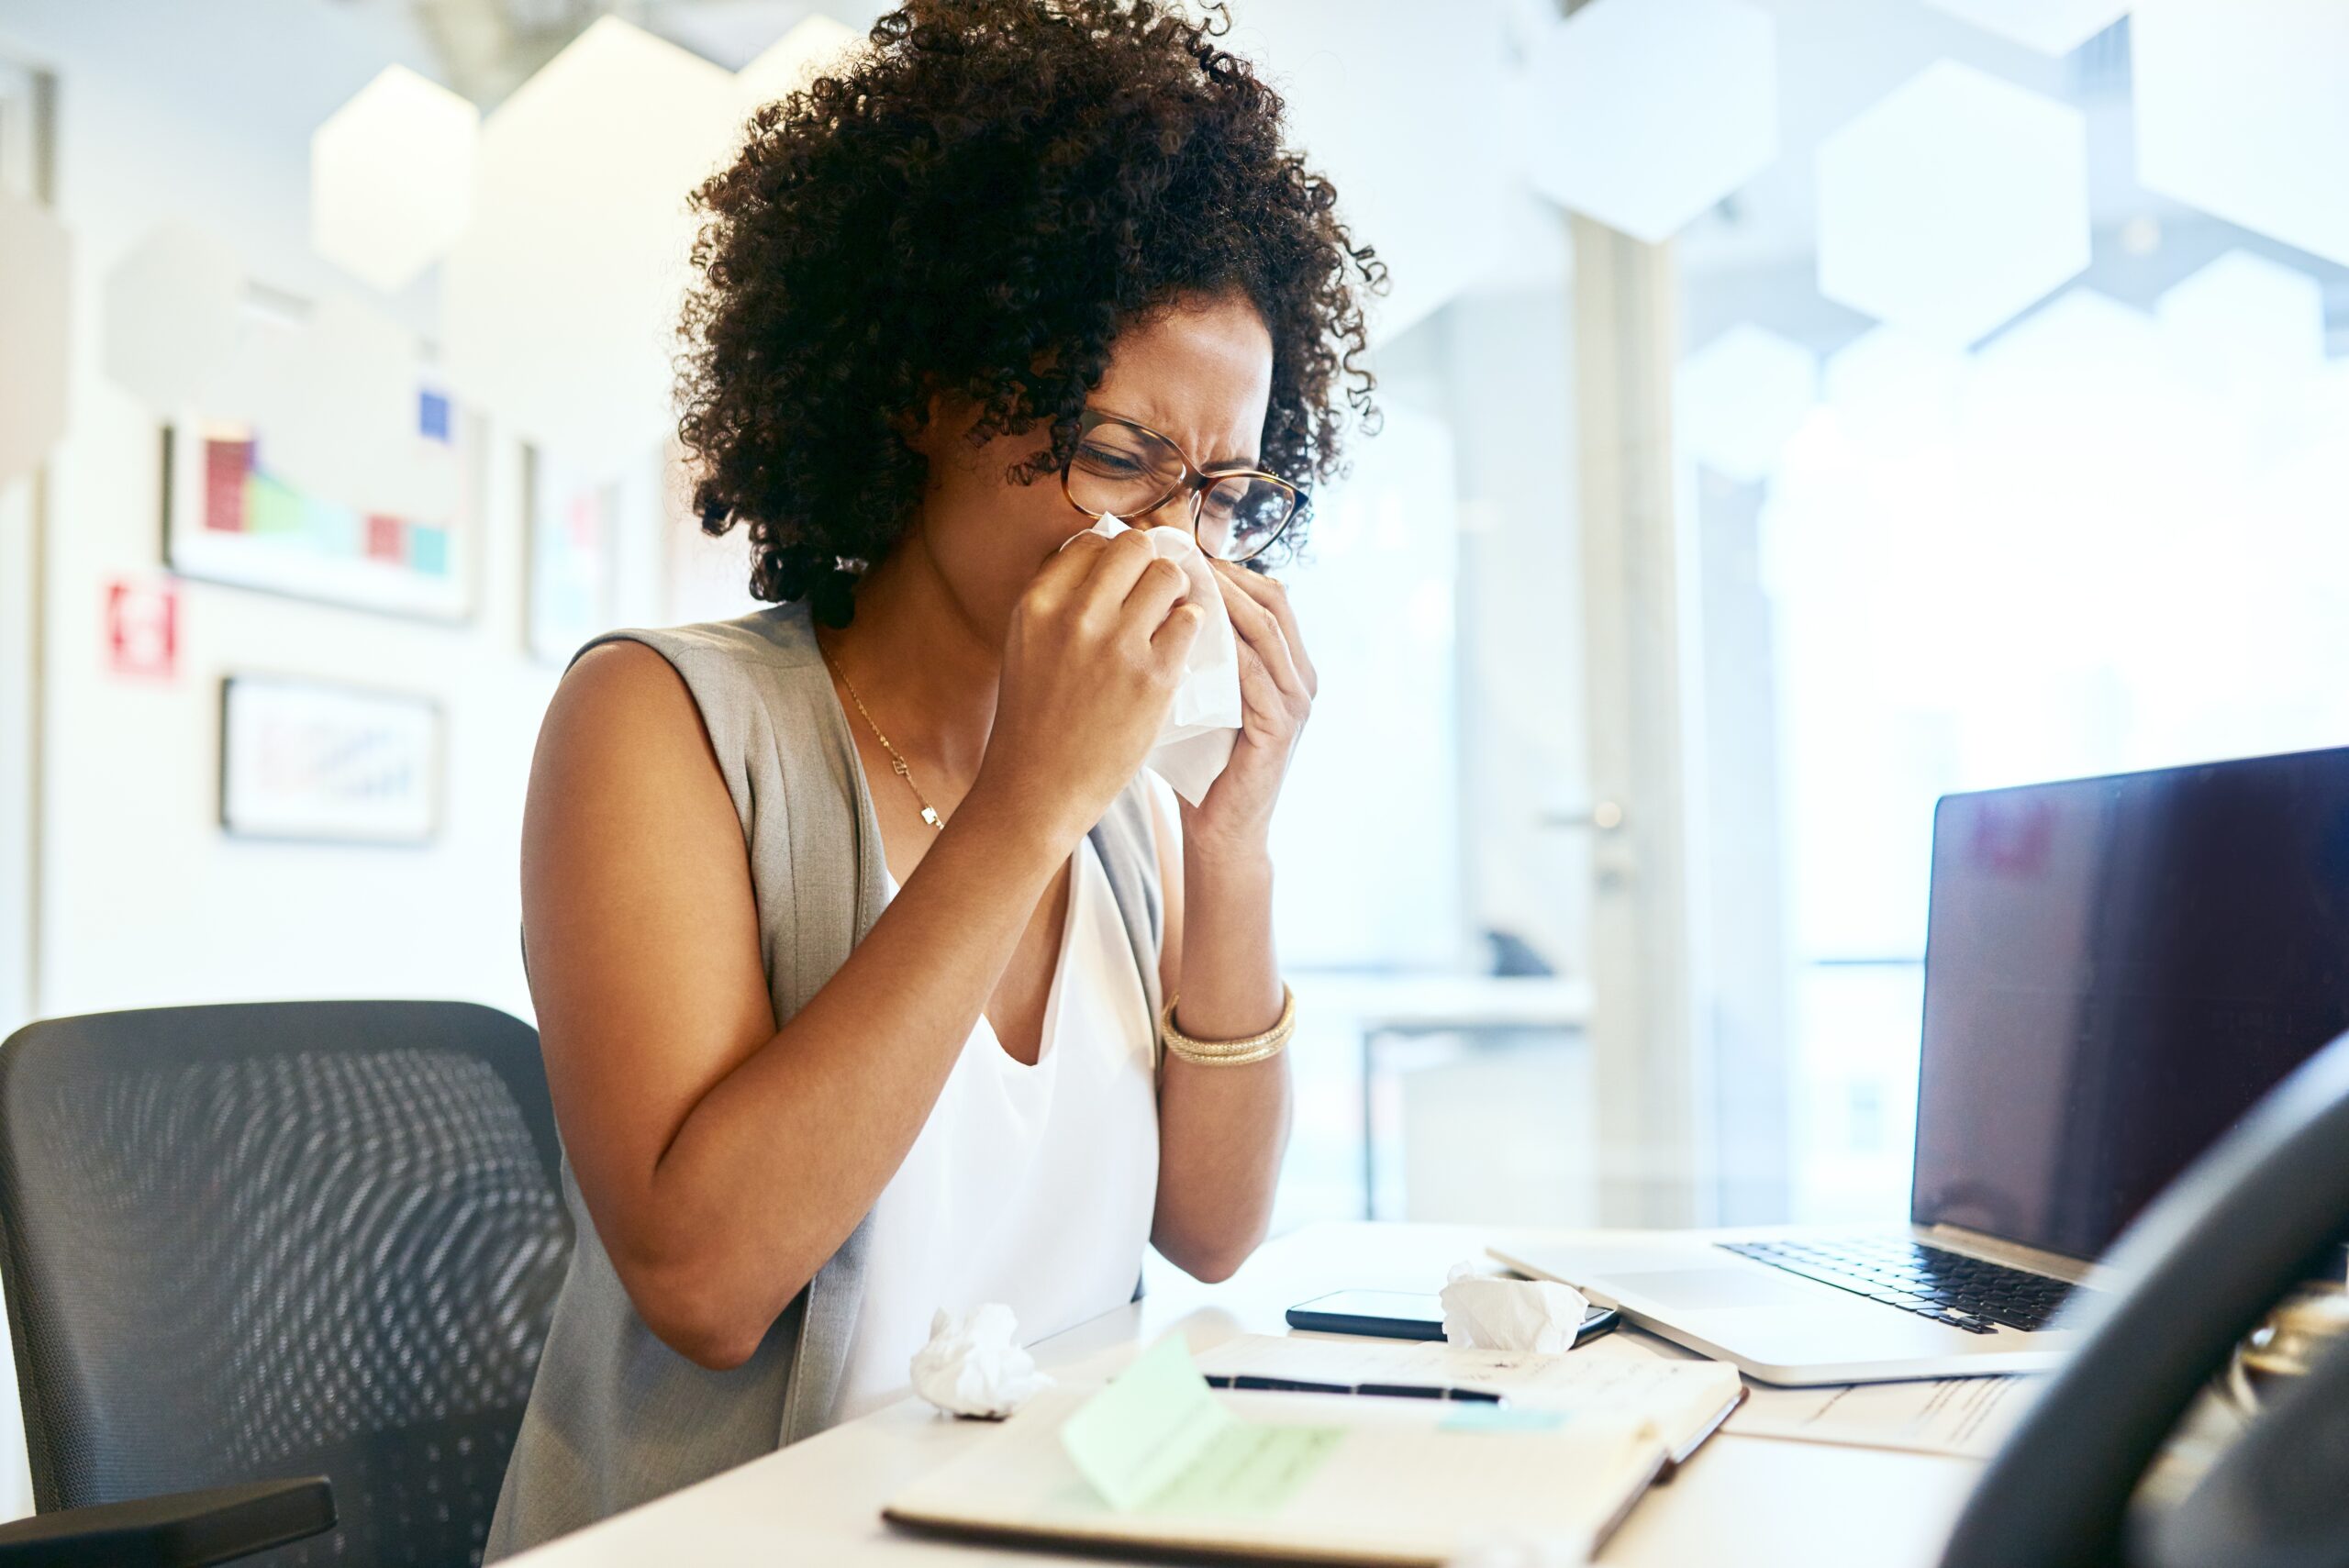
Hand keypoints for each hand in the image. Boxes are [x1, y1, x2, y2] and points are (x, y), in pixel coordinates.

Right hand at [973, 528, 1205, 845]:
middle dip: (1150, 563)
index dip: (1113, 556)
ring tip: (1170, 616)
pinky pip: (1190, 622)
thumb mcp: (1026, 645)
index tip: (1122, 579)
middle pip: (1135, 547)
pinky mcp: (1154, 677)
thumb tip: (1106, 555)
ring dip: (1176, 592)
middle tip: (1155, 590)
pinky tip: (1177, 647)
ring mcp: (1118, 645)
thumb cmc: (1035, 720)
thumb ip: (1061, 602)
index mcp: (1038, 604)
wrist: (1038, 788)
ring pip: (1169, 576)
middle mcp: (1076, 616)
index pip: (1091, 542)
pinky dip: (1190, 628)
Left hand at [1185, 558, 1315, 855]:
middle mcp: (1302, 678)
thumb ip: (1195, 654)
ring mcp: (1296, 704)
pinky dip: (1226, 648)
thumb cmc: (1202, 763)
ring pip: (1266, 631)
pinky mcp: (1280, 730)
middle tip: (1181, 556)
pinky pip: (1256, 675)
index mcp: (1288, 665)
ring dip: (1224, 601)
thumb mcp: (1201, 695)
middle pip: (1274, 601)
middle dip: (1227, 574)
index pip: (1268, 594)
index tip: (1183, 550)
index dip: (1229, 567)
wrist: (1221, 831)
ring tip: (1182, 582)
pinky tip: (1191, 632)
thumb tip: (1151, 603)